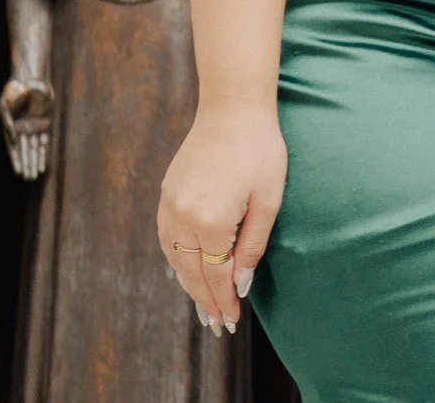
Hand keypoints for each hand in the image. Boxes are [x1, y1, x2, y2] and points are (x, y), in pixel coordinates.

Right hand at [0, 78, 51, 180]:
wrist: (29, 78)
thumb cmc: (14, 90)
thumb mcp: (5, 105)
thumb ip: (8, 122)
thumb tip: (13, 137)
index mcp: (11, 128)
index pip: (14, 149)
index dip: (17, 160)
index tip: (19, 172)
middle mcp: (23, 130)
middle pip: (25, 152)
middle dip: (27, 165)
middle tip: (29, 178)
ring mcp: (34, 127)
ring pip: (35, 149)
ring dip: (36, 161)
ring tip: (36, 175)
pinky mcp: (46, 122)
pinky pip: (46, 139)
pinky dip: (45, 151)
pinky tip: (45, 161)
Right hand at [156, 104, 285, 335]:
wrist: (232, 109)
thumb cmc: (260, 150)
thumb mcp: (268, 198)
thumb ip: (253, 243)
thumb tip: (241, 283)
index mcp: (211, 221)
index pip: (216, 274)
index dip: (224, 299)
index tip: (231, 320)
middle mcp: (183, 218)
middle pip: (192, 272)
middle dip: (206, 300)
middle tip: (217, 324)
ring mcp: (169, 207)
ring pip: (176, 259)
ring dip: (189, 285)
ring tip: (203, 306)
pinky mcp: (166, 195)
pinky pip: (167, 240)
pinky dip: (177, 261)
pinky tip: (187, 271)